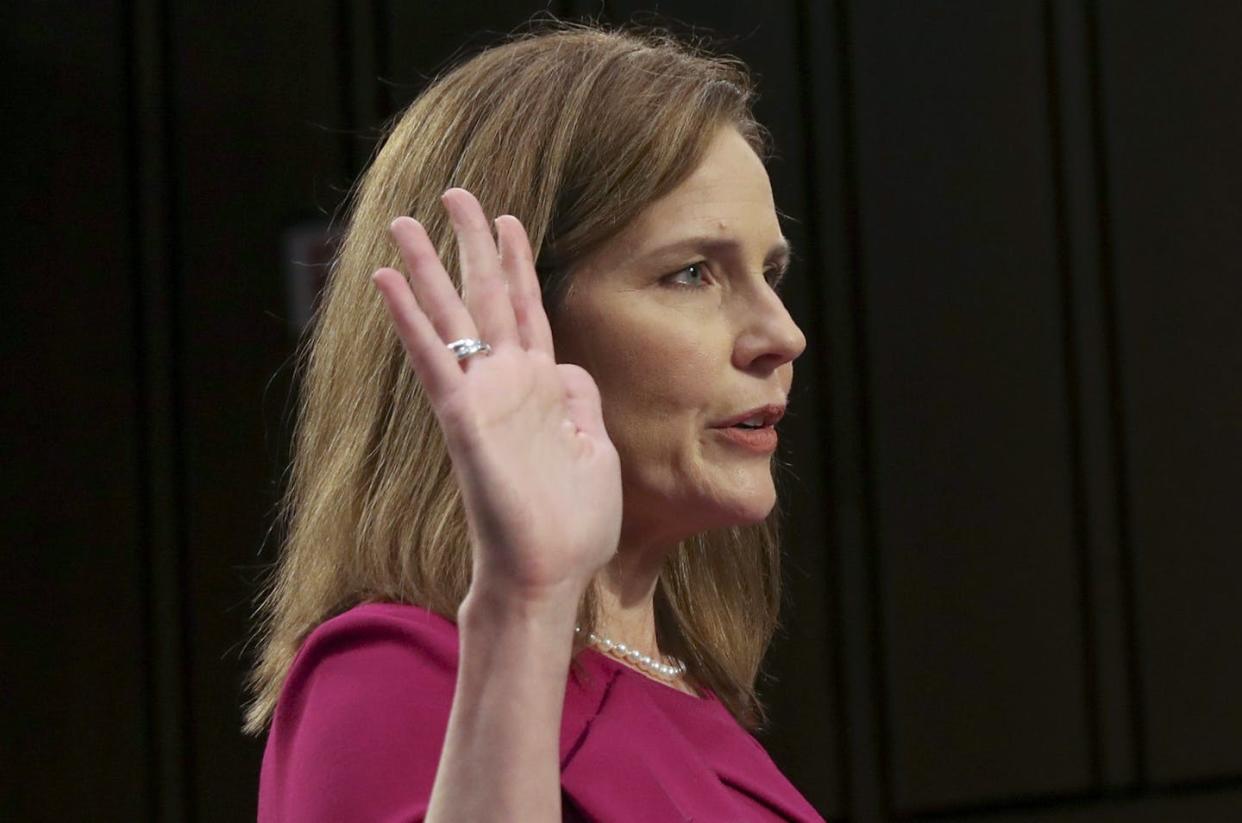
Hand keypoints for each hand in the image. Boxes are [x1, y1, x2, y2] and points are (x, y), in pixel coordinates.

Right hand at [371, 188, 621, 608]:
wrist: (550, 574)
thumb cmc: (573, 525)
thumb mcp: (596, 450)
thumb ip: (581, 402)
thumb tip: (571, 368)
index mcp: (543, 388)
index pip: (526, 310)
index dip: (515, 263)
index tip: (505, 218)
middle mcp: (507, 383)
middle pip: (485, 297)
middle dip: (469, 244)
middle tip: (453, 193)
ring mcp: (481, 398)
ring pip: (451, 318)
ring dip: (426, 268)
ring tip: (402, 222)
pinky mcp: (463, 420)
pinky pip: (433, 359)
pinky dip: (410, 320)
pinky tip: (386, 281)